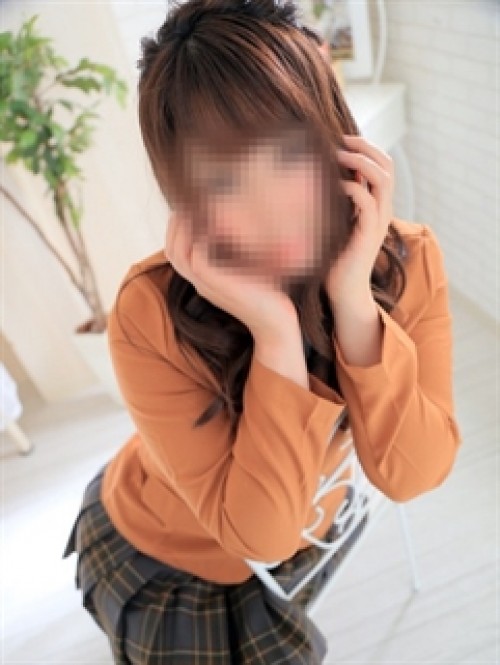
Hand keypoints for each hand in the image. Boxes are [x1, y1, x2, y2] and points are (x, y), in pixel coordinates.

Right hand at [164, 211, 297, 340]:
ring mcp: (207, 286)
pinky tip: (210, 222)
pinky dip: (198, 239)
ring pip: (179, 254)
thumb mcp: (249, 272)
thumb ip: (238, 256)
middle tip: (185, 204)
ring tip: (192, 208)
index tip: (187, 209)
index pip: (177, 254)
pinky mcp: (217, 285)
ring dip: (183, 229)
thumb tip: (242, 231)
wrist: (277, 324)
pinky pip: (196, 258)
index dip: (177, 231)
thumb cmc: (269, 296)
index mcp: (204, 282)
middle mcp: (201, 284)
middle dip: (175, 226)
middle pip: (173, 252)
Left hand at [325, 134, 394, 306]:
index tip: (339, 140)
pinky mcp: (368, 235)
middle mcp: (383, 210)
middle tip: (340, 140)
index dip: (365, 147)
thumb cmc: (333, 259)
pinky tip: (332, 185)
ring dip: (360, 162)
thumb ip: (333, 202)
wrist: (344, 292)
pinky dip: (351, 187)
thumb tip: (313, 178)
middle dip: (365, 147)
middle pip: (387, 165)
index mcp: (377, 206)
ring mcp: (378, 222)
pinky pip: (367, 202)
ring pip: (382, 179)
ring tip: (337, 155)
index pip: (382, 165)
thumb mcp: (334, 223)